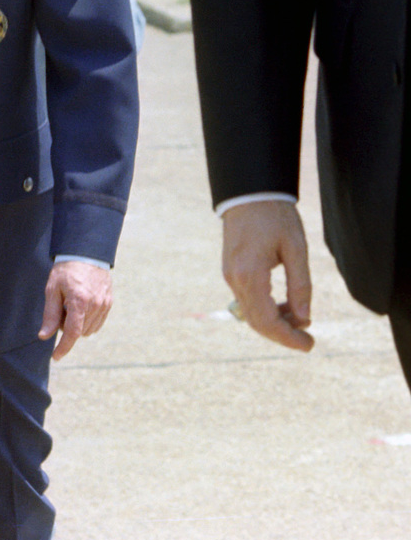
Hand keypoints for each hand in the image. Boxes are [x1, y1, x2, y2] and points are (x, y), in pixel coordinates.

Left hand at [38, 260, 112, 359]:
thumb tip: (44, 336)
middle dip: (66, 327)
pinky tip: (80, 305)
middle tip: (60, 308)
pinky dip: (86, 320)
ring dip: (78, 324)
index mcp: (79, 301)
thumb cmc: (66, 270)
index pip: (72, 333)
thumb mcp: (52, 289)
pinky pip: (97, 322)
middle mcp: (95, 305)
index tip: (56, 357)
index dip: (63, 347)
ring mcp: (105, 304)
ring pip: (88, 329)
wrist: (86, 253)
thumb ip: (49, 314)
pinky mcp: (109, 303)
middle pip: (79, 331)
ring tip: (71, 304)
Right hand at [223, 200, 313, 351]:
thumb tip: (304, 318)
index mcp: (250, 274)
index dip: (288, 337)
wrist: (249, 194)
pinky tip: (284, 305)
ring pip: (251, 313)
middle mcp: (234, 279)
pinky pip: (247, 301)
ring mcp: (229, 276)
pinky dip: (266, 309)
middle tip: (308, 339)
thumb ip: (300, 285)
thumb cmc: (275, 217)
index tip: (309, 344)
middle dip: (282, 335)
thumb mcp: (296, 249)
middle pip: (256, 322)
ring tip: (300, 318)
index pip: (267, 320)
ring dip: (275, 322)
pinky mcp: (231, 272)